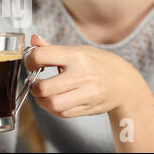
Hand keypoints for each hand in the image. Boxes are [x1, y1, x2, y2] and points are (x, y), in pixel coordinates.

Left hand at [25, 35, 146, 117]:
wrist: (124, 83)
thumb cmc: (97, 64)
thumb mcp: (77, 51)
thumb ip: (51, 48)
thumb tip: (33, 39)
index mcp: (76, 56)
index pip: (41, 56)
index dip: (29, 60)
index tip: (30, 63)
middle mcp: (82, 74)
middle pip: (44, 87)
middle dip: (33, 87)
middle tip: (34, 83)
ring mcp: (86, 93)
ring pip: (52, 104)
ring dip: (41, 101)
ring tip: (43, 94)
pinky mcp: (88, 108)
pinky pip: (62, 113)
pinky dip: (53, 109)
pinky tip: (55, 100)